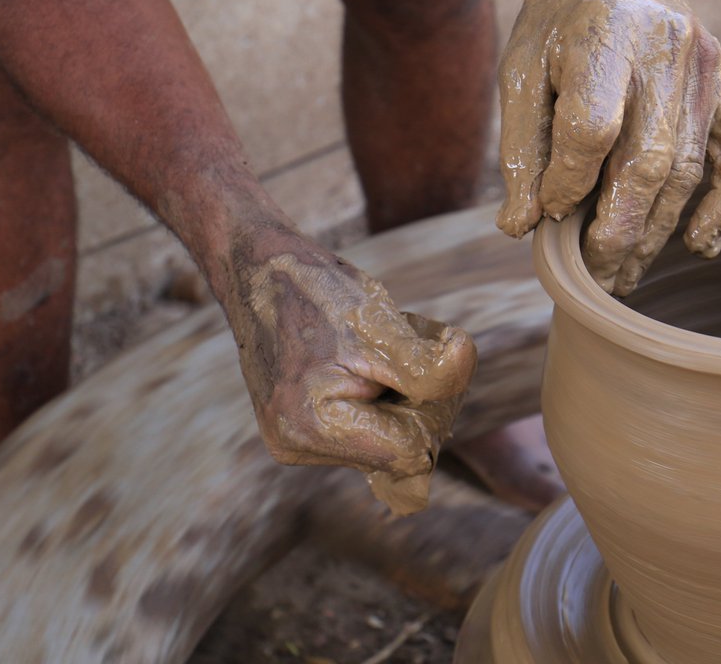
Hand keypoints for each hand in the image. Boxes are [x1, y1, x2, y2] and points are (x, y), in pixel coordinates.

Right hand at [222, 226, 475, 514]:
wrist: (259, 270)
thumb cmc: (318, 292)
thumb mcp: (381, 326)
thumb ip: (426, 366)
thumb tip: (461, 377)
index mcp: (315, 429)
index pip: (413, 451)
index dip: (434, 405)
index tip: (418, 357)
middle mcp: (298, 446)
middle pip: (402, 449)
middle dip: (415, 398)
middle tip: (394, 348)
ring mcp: (296, 440)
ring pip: (389, 437)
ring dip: (398, 393)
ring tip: (369, 351)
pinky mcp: (301, 428)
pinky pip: (369, 425)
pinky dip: (379, 392)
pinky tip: (358, 361)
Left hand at [496, 0, 720, 295]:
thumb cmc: (560, 21)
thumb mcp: (521, 69)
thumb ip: (520, 148)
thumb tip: (521, 226)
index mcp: (602, 38)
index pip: (589, 128)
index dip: (567, 182)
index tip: (550, 213)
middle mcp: (663, 53)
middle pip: (648, 161)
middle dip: (619, 232)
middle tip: (598, 278)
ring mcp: (703, 71)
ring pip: (688, 169)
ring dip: (658, 231)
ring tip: (628, 273)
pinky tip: (702, 242)